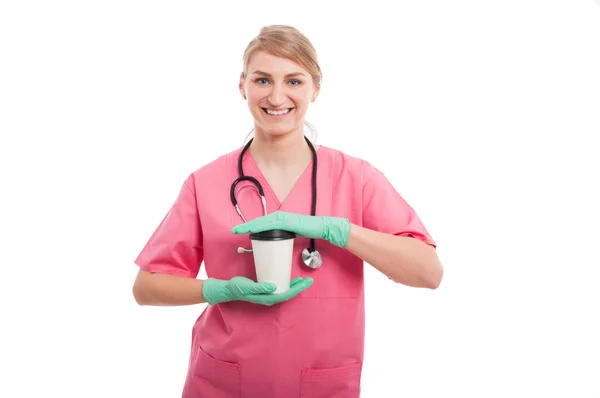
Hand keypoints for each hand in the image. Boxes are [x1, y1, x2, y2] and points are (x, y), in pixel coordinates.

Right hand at [202, 276, 312, 305]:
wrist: (229, 289)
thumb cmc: (237, 288)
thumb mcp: (247, 286)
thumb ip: (260, 287)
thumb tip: (274, 287)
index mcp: (267, 298)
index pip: (286, 294)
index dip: (297, 289)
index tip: (306, 282)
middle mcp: (269, 298)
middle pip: (288, 294)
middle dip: (299, 287)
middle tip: (309, 279)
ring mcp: (268, 295)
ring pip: (285, 292)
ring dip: (295, 286)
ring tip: (303, 280)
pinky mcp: (266, 291)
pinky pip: (280, 289)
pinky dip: (287, 284)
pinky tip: (290, 279)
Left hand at [231, 211, 350, 247]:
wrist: (320, 228)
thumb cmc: (308, 231)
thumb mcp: (292, 234)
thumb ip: (283, 236)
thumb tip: (277, 243)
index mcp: (279, 220)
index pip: (262, 223)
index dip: (250, 226)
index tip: (239, 231)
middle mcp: (279, 216)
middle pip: (259, 221)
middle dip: (246, 226)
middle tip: (234, 230)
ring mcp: (282, 217)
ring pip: (261, 222)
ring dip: (249, 226)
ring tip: (239, 230)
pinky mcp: (286, 221)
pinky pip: (269, 224)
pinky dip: (259, 226)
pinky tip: (252, 230)